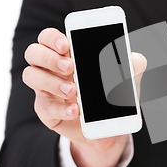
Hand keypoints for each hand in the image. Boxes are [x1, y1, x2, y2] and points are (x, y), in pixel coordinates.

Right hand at [22, 28, 146, 166]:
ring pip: (31, 76)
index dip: (53, 38)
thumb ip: (133, 67)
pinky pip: (44, 106)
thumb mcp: (127, 81)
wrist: (109, 128)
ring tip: (73, 90)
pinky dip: (60, 108)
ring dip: (51, 81)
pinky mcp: (47, 110)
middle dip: (49, 57)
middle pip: (34, 52)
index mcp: (68, 54)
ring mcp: (46, 89)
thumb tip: (136, 59)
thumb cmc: (113, 95)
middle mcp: (51, 68)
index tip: (67, 45)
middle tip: (71, 66)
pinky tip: (75, 110)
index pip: (49, 38)